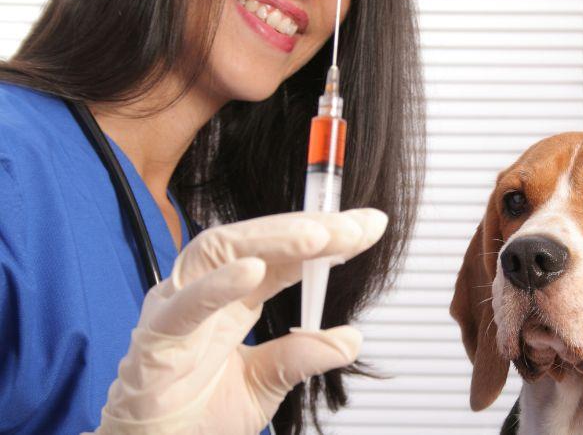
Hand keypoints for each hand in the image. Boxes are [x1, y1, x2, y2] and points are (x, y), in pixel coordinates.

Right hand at [88, 209, 386, 433]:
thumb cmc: (193, 413)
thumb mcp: (264, 385)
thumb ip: (301, 358)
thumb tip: (351, 340)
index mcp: (235, 299)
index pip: (286, 256)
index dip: (327, 238)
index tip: (369, 227)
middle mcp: (207, 291)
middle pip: (260, 242)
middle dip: (311, 229)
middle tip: (356, 226)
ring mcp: (179, 306)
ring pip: (222, 250)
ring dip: (271, 239)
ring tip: (316, 236)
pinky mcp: (156, 334)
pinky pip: (185, 303)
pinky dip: (218, 284)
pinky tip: (253, 270)